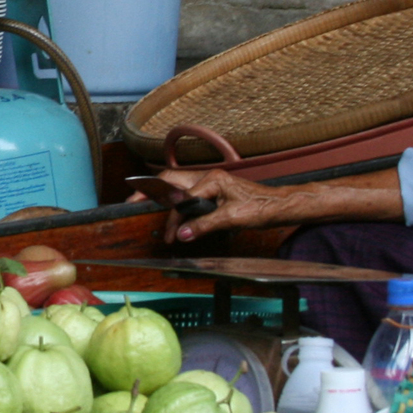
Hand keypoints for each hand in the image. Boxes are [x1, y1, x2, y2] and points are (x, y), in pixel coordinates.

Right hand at [130, 167, 296, 240]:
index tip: (170, 235)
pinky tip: (174, 212)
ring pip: (178, 186)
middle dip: (151, 190)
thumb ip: (204, 225)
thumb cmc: (261, 208)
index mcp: (212, 180)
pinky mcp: (215, 190)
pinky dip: (177, 202)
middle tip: (132, 201)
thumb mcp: (232, 219)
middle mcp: (209, 177)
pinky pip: (189, 193)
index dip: (174, 219)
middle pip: (172, 181)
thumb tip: (182, 234)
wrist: (280, 206)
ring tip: (147, 206)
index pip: (182, 199)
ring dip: (164, 198)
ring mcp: (211, 182)